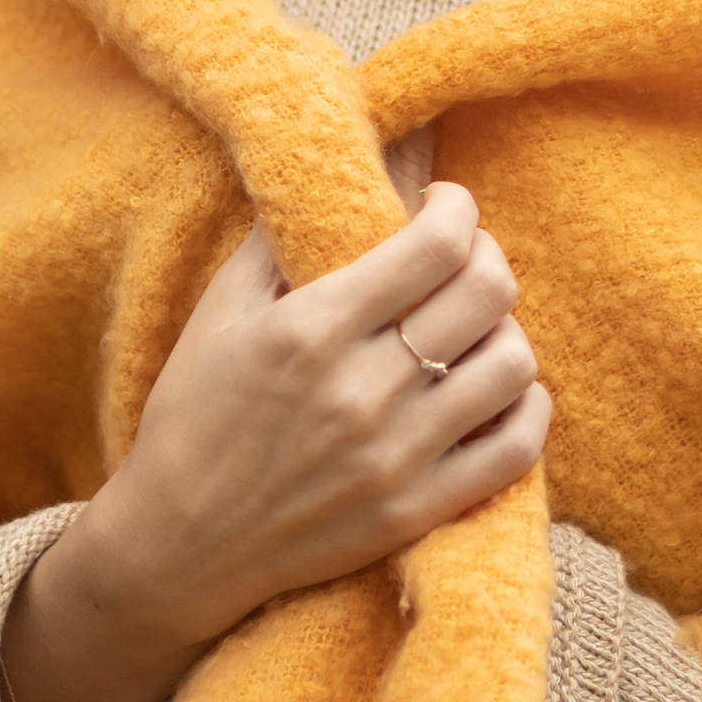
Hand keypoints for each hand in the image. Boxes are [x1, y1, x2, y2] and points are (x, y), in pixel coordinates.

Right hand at [0, 183, 547, 701]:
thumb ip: (288, 230)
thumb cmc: (195, 412)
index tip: (445, 207)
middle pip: (488, 292)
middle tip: (463, 261)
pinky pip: (518, 448)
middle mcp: (361, 392)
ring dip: (504, 331)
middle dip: (487, 257)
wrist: (177, 545)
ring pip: (513, 365)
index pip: (436, 243)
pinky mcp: (418, 513)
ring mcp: (396, 458)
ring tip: (473, 329)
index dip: (458, 209)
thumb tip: (355, 156)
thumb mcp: (224, 307)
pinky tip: (494, 392)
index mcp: (311, 329)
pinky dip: (524, 409)